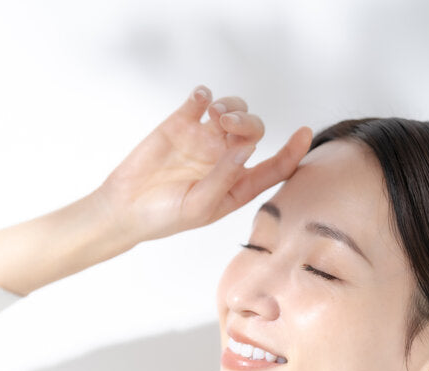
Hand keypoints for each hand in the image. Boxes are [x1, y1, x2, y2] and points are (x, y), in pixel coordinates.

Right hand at [94, 85, 312, 243]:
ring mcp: (203, 139)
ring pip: (232, 111)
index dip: (293, 151)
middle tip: (227, 124)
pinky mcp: (180, 124)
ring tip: (215, 114)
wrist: (124, 209)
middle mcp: (225, 159)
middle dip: (247, 122)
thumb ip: (224, 177)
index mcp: (237, 184)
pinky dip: (205, 95)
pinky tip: (200, 101)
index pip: (275, 167)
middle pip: (253, 130)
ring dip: (231, 107)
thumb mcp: (199, 206)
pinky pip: (200, 100)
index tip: (305, 133)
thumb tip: (246, 148)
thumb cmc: (164, 217)